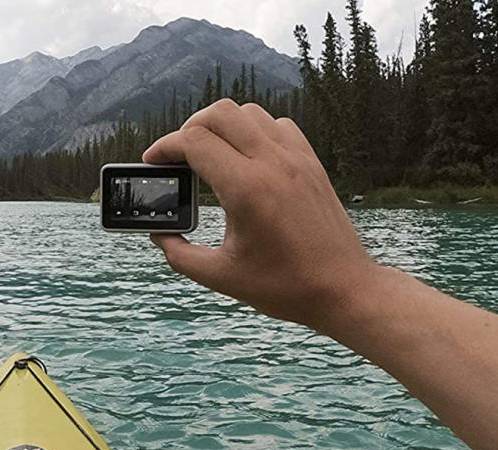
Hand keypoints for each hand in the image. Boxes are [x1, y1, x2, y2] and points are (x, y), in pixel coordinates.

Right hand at [144, 99, 382, 329]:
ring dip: (222, 126)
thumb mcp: (221, 276)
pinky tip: (247, 158)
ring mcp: (297, 160)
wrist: (344, 289)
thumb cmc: (285, 287)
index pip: (194, 142)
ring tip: (210, 154)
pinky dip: (254, 130)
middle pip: (219, 113)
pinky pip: (278, 125)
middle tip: (177, 156)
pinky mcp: (312, 163)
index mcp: (246, 190)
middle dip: (189, 128)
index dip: (164, 148)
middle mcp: (272, 164)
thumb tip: (158, 234)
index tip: (153, 162)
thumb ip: (180, 255)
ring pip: (249, 112)